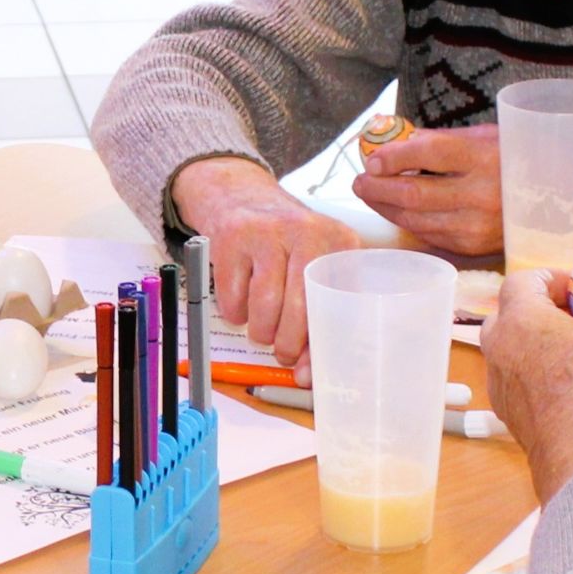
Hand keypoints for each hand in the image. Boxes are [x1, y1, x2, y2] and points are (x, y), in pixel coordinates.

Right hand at [172, 157, 361, 364]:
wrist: (242, 198)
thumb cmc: (286, 246)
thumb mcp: (314, 266)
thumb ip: (318, 317)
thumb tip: (307, 376)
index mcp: (340, 242)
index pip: (339, 304)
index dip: (324, 344)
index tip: (312, 369)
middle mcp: (308, 232)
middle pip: (300, 309)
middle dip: (289, 344)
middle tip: (284, 353)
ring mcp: (267, 233)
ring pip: (264, 308)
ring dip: (261, 332)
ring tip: (264, 328)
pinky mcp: (232, 239)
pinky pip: (233, 301)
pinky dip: (235, 315)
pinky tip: (243, 302)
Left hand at [351, 125, 502, 254]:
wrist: (560, 201)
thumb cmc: (517, 160)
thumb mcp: (486, 137)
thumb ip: (442, 140)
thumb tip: (397, 141)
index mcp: (484, 157)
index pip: (428, 153)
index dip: (394, 156)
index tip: (372, 158)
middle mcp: (481, 194)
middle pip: (414, 194)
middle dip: (378, 188)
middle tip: (360, 181)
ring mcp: (477, 225)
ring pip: (416, 220)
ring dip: (386, 208)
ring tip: (371, 194)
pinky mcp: (474, 247)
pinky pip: (429, 236)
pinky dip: (408, 223)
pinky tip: (396, 212)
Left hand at [482, 265, 572, 497]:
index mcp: (521, 322)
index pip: (524, 281)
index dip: (553, 278)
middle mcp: (500, 352)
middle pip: (511, 314)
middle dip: (544, 311)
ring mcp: (502, 388)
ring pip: (512, 352)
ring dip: (541, 345)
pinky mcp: (512, 418)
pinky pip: (519, 384)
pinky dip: (540, 377)